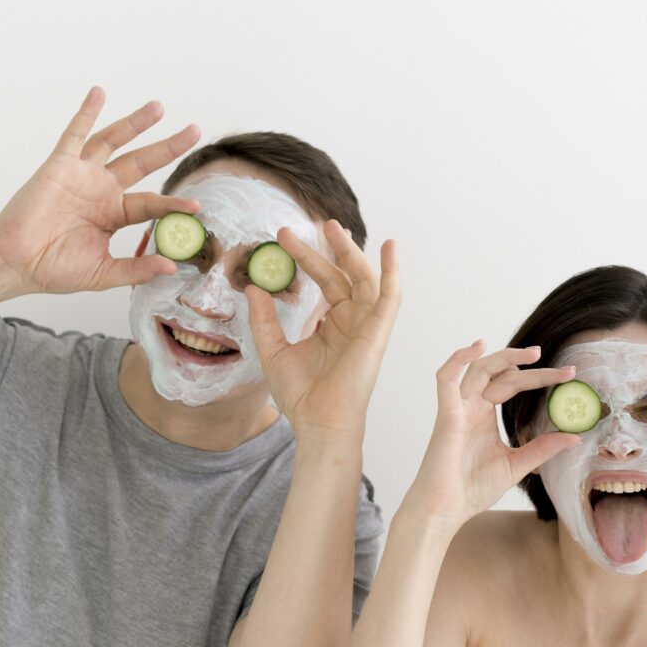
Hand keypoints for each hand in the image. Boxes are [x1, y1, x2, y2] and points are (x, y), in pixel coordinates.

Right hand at [0, 86, 201, 296]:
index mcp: (113, 214)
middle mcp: (101, 190)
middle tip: (194, 131)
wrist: (16, 263)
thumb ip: (136, 269)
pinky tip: (99, 93)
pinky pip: (75, 133)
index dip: (173, 204)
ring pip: (114, 141)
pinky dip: (87, 112)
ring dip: (136, 123)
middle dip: (168, 147)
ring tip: (159, 107)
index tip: (197, 207)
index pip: (151, 204)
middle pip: (142, 162)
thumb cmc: (53, 269)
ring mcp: (82, 175)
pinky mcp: (60, 165)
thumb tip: (171, 267)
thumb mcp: (104, 274)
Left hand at [245, 221, 399, 443]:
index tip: (282, 239)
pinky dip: (392, 272)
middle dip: (327, 249)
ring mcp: (367, 326)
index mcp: (333, 326)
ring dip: (352, 252)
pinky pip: (390, 297)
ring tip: (333, 227)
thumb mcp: (273, 349)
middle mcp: (352, 323)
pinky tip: (390, 248)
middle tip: (309, 224)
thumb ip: (264, 320)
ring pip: (364, 279)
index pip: (324, 282)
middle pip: (343, 275)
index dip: (307, 258)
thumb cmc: (301, 396)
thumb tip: (253, 288)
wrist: (317, 422)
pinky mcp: (378, 333)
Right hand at [401, 342, 581, 532]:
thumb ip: (542, 448)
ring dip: (505, 357)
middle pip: (501, 373)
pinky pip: (445, 378)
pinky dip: (457, 359)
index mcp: (484, 416)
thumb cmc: (472, 489)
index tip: (569, 376)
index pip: (513, 384)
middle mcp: (470, 407)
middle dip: (533, 369)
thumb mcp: (517, 464)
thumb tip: (574, 437)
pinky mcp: (446, 415)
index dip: (540, 378)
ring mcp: (457, 409)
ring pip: (478, 369)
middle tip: (565, 370)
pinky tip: (478, 346)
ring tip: (534, 354)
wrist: (447, 510)